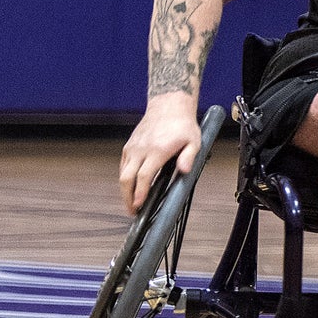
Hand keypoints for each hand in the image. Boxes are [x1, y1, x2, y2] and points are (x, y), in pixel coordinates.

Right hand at [119, 95, 200, 214]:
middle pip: (127, 178)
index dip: (140, 193)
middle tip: (132, 211)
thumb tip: (184, 171)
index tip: (139, 206)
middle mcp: (141, 149)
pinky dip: (125, 178)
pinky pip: (123, 166)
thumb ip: (189, 157)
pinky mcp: (130, 146)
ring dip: (125, 190)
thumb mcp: (194, 141)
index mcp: (157, 150)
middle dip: (127, 198)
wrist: (168, 106)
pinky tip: (131, 187)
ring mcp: (133, 147)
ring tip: (132, 204)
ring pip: (123, 173)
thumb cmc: (182, 124)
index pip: (144, 176)